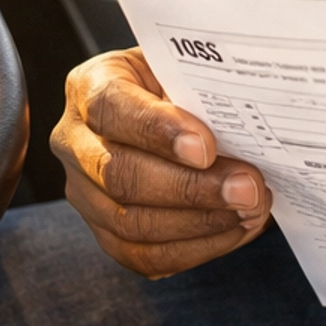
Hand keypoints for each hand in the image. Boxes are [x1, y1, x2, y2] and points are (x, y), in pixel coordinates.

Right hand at [50, 49, 271, 277]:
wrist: (173, 113)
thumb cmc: (181, 85)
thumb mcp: (186, 69)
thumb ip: (202, 89)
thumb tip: (243, 121)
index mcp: (89, 87)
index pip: (109, 108)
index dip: (156, 130)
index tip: (207, 147)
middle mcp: (75, 142)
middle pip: (119, 175)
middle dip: (191, 188)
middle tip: (247, 189)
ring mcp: (84, 192)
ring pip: (131, 224)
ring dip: (200, 223)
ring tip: (250, 211)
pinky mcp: (105, 231)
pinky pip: (144, 256)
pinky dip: (196, 248)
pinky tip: (234, 229)